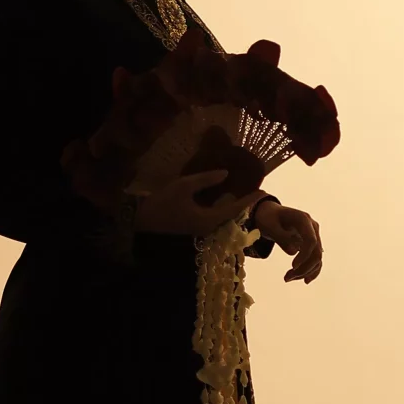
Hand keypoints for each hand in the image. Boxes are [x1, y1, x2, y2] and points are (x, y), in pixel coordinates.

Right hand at [131, 170, 254, 237]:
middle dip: (242, 202)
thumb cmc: (162, 205)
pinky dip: (219, 206)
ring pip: (221, 216)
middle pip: (231, 214)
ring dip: (231, 204)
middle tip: (252, 190)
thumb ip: (205, 180)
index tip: (262, 192)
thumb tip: (225, 174)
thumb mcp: (183, 187)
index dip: (249, 199)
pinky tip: (219, 197)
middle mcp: (208, 227)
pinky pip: (212, 216)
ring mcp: (200, 229)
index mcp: (209, 219)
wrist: (141, 224)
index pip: (235, 208)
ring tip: (240, 192)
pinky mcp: (193, 226)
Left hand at [254, 199, 322, 282]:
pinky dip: (310, 270)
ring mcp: (314, 236)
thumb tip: (293, 252)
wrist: (270, 214)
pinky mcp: (312, 244)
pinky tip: (304, 280)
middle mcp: (313, 228)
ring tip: (288, 278)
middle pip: (316, 252)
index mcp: (303, 220)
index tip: (292, 267)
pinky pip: (315, 259)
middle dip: (304, 268)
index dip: (304, 255)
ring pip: (317, 258)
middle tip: (287, 278)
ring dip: (305, 271)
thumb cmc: (268, 218)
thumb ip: (280, 237)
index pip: (310, 240)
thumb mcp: (269, 225)